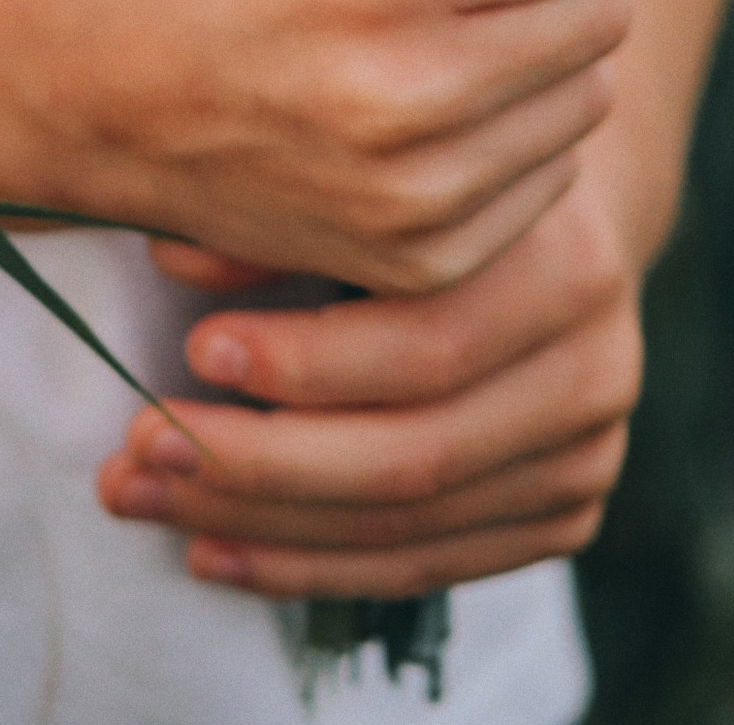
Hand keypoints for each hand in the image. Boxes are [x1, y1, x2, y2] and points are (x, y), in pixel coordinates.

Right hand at [0, 0, 644, 294]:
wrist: (103, 72)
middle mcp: (411, 84)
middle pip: (605, 14)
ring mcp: (416, 188)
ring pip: (588, 102)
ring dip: (547, 54)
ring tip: (454, 24)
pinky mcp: (417, 258)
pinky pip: (546, 185)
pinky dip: (514, 134)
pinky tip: (435, 99)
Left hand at [93, 126, 649, 602]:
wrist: (539, 224)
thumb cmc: (422, 173)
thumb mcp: (368, 167)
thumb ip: (286, 211)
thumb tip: (171, 252)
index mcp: (561, 260)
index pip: (427, 342)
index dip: (304, 361)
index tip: (190, 349)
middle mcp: (595, 369)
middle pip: (414, 454)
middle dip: (260, 463)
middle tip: (138, 449)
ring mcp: (585, 456)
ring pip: (408, 526)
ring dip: (260, 526)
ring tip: (144, 501)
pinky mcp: (561, 516)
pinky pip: (422, 566)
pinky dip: (308, 565)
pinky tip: (211, 551)